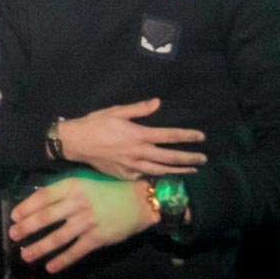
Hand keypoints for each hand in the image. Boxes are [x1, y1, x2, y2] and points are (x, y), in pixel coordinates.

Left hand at [9, 172, 159, 271]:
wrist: (140, 200)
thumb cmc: (110, 188)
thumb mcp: (85, 180)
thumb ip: (64, 190)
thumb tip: (40, 201)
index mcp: (72, 186)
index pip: (43, 197)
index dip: (26, 207)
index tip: (14, 215)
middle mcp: (77, 203)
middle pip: (45, 218)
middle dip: (26, 228)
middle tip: (13, 235)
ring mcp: (87, 222)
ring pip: (57, 238)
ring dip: (39, 248)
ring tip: (25, 255)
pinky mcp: (97, 238)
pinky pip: (75, 252)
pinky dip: (62, 261)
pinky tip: (51, 267)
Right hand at [58, 99, 205, 179]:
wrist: (75, 143)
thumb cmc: (95, 123)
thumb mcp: (116, 111)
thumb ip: (139, 109)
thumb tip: (158, 102)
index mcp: (138, 135)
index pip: (169, 136)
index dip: (187, 136)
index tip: (201, 137)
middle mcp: (139, 153)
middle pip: (170, 157)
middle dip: (189, 158)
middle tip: (204, 159)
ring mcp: (132, 166)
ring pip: (160, 170)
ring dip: (178, 170)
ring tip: (191, 170)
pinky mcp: (125, 174)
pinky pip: (144, 175)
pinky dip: (157, 175)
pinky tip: (164, 173)